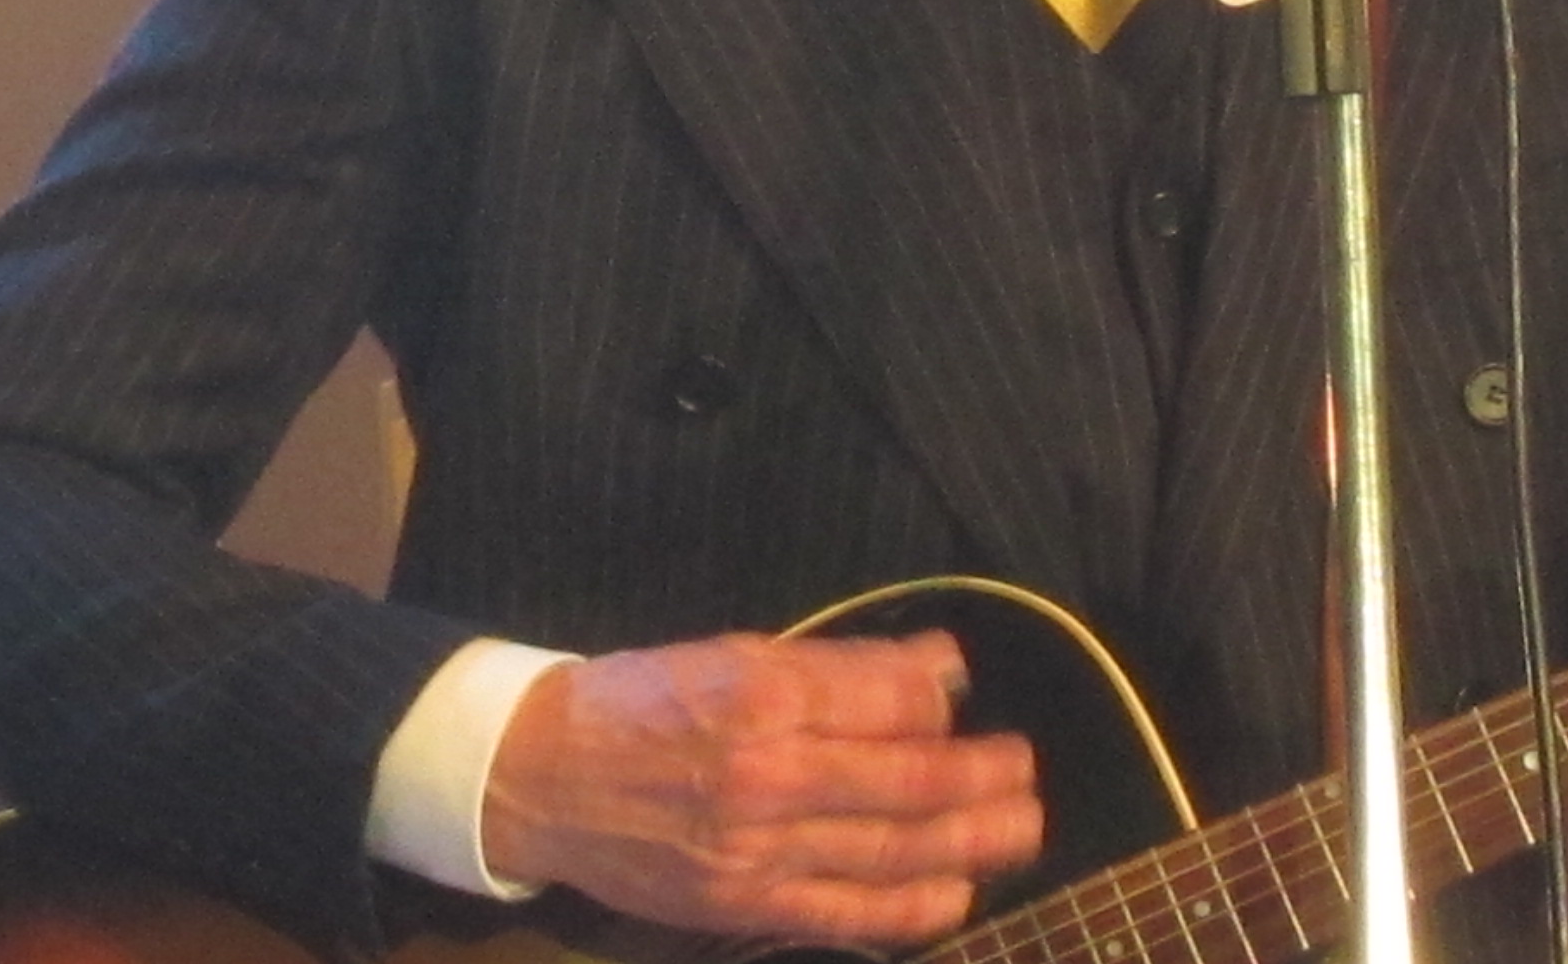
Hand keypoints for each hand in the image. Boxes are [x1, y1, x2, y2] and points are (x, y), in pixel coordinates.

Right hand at [481, 628, 1042, 944]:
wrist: (541, 779)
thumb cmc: (642, 701)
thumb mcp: (734, 652)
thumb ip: (842, 665)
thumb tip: (939, 666)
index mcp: (761, 693)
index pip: (886, 701)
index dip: (937, 699)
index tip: (964, 693)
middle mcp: (766, 774)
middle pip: (902, 781)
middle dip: (978, 777)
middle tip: (1026, 768)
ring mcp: (756, 850)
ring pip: (887, 851)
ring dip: (968, 842)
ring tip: (1022, 827)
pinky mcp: (742, 906)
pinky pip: (842, 915)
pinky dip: (907, 910)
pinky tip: (957, 895)